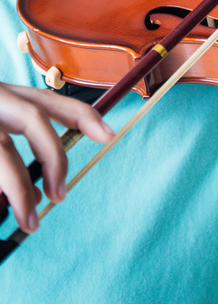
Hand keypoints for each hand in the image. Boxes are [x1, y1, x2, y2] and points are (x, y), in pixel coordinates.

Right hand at [0, 83, 113, 232]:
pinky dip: (3, 189)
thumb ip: (13, 135)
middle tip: (61, 195)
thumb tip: (46, 183)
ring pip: (2, 155)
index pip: (51, 101)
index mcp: (2, 94)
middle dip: (56, 158)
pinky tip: (4, 206)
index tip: (109, 135)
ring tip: (30, 220)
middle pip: (34, 121)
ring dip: (19, 190)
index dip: (84, 115)